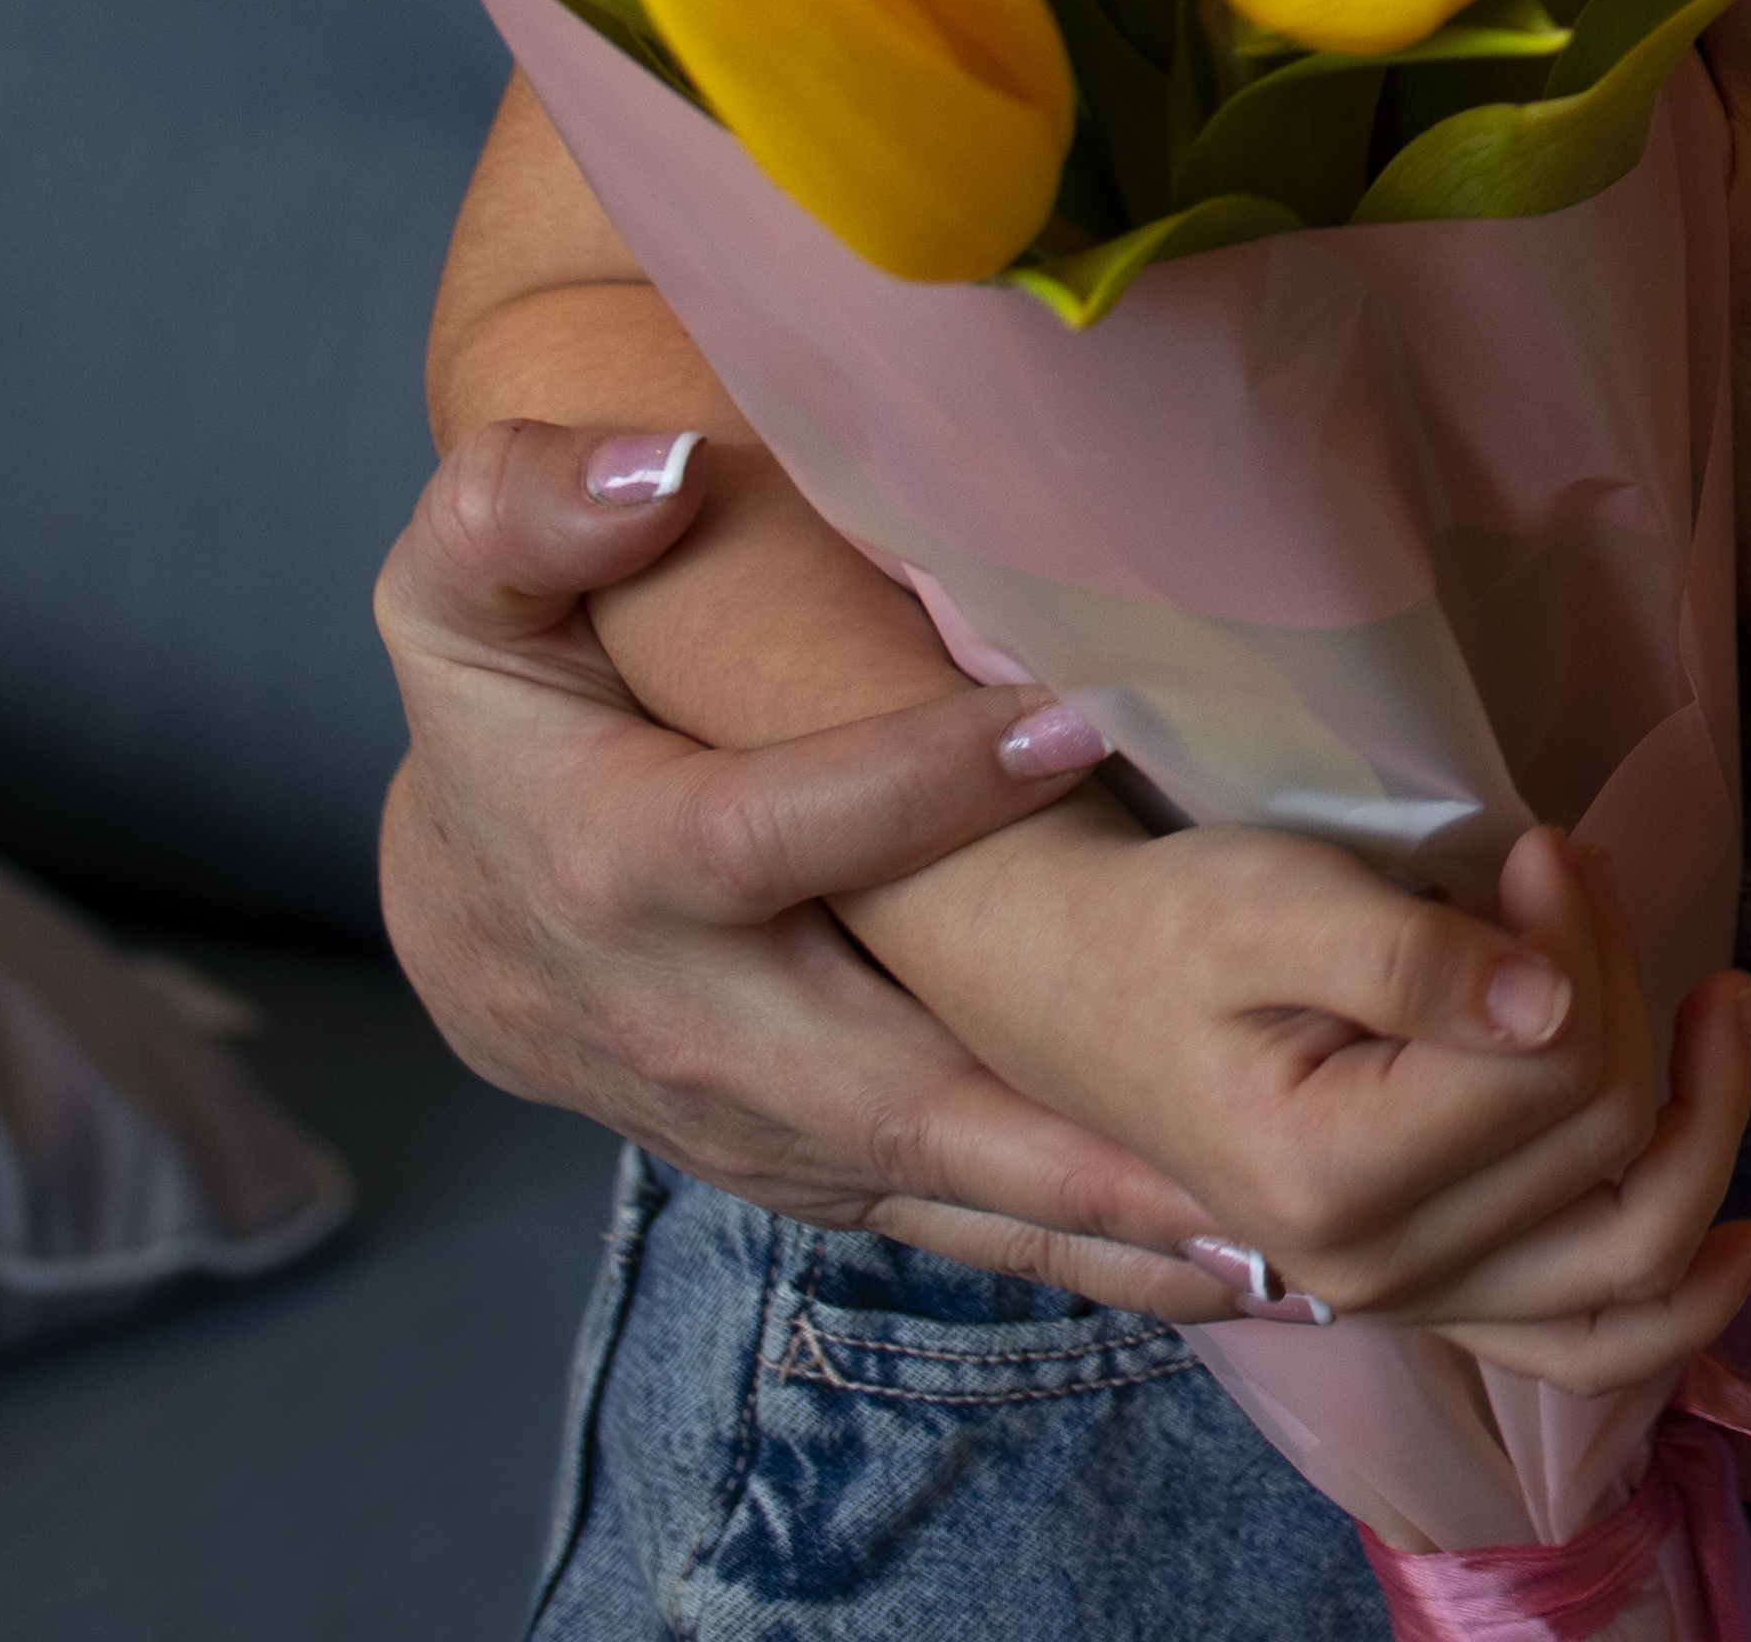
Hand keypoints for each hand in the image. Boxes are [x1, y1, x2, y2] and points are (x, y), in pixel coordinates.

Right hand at [372, 417, 1233, 1314]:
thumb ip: (529, 514)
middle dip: (1064, 1125)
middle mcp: (704, 1025)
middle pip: (899, 1088)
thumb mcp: (466, 591)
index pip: (785, 831)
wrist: (469, 906)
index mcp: (631, 864)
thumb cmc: (507, 711)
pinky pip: (964, 1227)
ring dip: (1110, 1228)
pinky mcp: (826, 1169)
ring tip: (1284, 1253)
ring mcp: (768, 1124)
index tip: (1075, 718)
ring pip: (951, 1189)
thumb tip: (654, 471)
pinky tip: (1240, 1280)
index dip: (919, 780)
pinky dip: (1089, 1262)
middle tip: (1238, 1131)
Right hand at [906, 818, 1728, 1336]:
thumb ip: (1415, 958)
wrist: (1074, 984)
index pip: (1559, 1065)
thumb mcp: (1275, 903)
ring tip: (1723, 1005)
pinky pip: (1582, 1342)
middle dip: (1625, 984)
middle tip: (1576, 876)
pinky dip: (1679, 1307)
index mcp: (1329, 1176)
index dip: (1581, 939)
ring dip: (1705, 1120)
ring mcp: (1404, 1295)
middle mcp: (1372, 1270)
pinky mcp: (1429, 1289)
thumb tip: (1555, 1003)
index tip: (1544, 847)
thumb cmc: (1171, 927)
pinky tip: (1749, 1247)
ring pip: (1629, 1244)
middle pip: (1609, 1136)